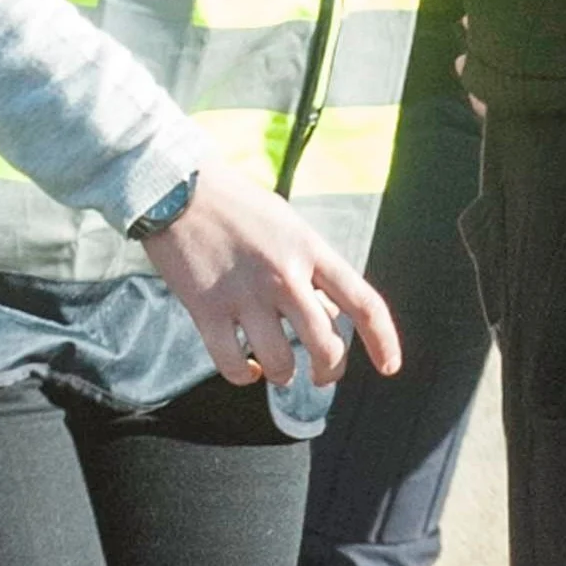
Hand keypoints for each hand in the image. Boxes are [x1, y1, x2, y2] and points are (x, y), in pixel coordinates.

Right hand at [141, 163, 404, 387]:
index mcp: (312, 251)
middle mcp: (285, 276)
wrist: (176, 188)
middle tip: (322, 376)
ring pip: (280, 363)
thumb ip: (312, 270)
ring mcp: (246, 295)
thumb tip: (330, 316)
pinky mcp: (207, 310)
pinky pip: (231, 364)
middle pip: (326, 345)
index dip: (383, 341)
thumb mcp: (290, 227)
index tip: (389, 367)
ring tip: (278, 369)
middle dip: (329, 370)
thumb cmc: (238, 206)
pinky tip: (245, 368)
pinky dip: (242, 376)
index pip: (364, 304)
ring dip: (282, 375)